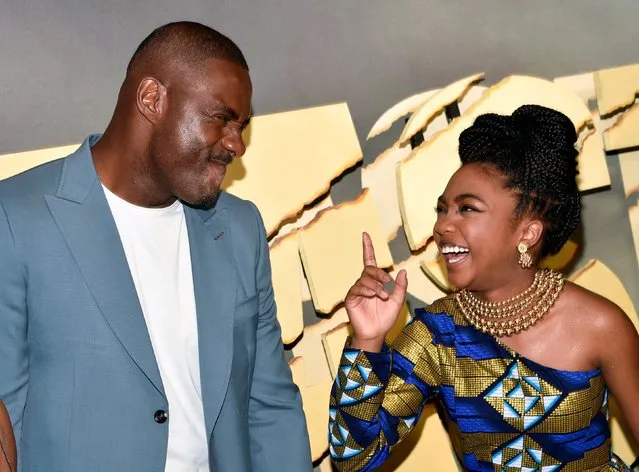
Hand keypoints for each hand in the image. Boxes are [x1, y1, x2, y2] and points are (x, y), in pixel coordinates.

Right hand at [345, 232, 407, 351]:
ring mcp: (357, 290)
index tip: (365, 234)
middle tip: (388, 283)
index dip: (368, 248)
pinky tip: (374, 296)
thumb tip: (402, 271)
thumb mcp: (398, 301)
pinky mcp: (351, 298)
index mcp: (375, 282)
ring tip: (383, 296)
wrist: (377, 333)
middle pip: (369, 269)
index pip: (369, 261)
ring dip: (376, 285)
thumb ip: (401, 286)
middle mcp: (365, 283)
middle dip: (379, 274)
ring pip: (365, 278)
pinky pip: (357, 287)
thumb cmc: (386, 318)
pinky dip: (367, 290)